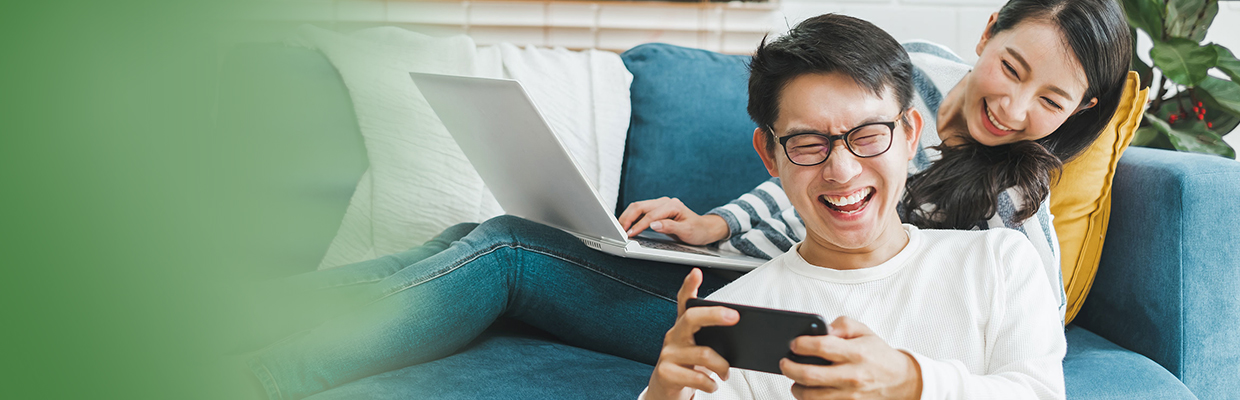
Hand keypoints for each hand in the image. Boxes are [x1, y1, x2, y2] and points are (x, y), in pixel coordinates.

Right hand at [617, 197, 728, 244]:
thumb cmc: (698, 230)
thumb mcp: (686, 231)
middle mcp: (665, 202)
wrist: (704, 228)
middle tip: (619, 231)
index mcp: (672, 205)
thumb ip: (670, 227)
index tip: (629, 234)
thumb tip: (653, 225)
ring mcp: (660, 204)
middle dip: (627, 218)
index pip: (650, 215)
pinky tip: (626, 225)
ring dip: (627, 217)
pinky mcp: (657, 209)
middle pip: (640, 206)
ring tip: (619, 228)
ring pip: (638, 207)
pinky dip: (632, 217)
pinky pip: (641, 211)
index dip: (638, 225)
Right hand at [646, 269, 738, 399]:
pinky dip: (709, 383)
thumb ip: (713, 337)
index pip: (684, 301)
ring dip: (721, 365)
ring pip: (702, 353)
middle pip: (692, 318)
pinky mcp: (666, 373)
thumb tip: (742, 333)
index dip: (689, 286)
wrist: (666, 389)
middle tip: (734, 317)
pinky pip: (696, 377)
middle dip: (714, 314)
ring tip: (726, 373)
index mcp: (683, 326)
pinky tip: (713, 384)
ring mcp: (668, 354)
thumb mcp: (698, 347)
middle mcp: (674, 336)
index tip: (697, 273)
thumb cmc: (688, 365)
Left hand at [779, 317, 921, 399]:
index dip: (802, 345)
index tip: (793, 344)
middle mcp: (852, 375)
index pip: (822, 347)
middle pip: (811, 375)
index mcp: (856, 353)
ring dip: (796, 388)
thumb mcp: (865, 331)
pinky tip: (807, 391)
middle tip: (784, 362)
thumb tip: (824, 328)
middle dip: (790, 368)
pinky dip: (809, 399)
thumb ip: (843, 324)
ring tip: (794, 379)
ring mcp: (850, 394)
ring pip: (812, 396)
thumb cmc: (879, 355)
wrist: (901, 381)